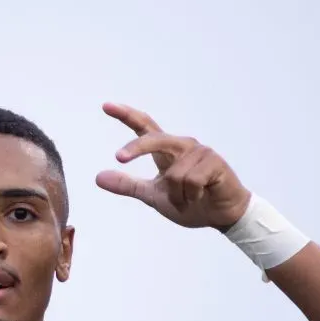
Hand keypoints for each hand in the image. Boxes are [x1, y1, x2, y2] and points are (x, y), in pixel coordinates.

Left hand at [96, 103, 251, 229]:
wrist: (221, 215)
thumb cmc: (191, 202)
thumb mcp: (154, 196)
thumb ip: (128, 185)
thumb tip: (98, 178)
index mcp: (166, 151)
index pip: (145, 127)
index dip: (126, 115)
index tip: (106, 105)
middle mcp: (182, 145)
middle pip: (153, 139)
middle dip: (135, 148)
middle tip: (119, 157)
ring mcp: (199, 151)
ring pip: (173, 175)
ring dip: (177, 196)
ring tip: (189, 198)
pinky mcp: (214, 162)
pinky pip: (191, 181)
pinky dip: (191, 196)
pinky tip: (202, 195)